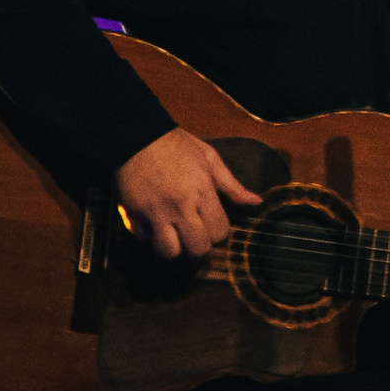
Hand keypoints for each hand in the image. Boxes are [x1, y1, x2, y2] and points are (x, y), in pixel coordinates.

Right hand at [114, 126, 260, 260]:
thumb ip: (232, 186)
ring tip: (175, 236)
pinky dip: (150, 238)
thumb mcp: (209, 159)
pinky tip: (155, 224)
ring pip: (168, 253)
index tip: (213, 225)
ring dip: (174, 248)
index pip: (219, 233)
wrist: (135, 137)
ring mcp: (154, 215)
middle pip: (197, 250)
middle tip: (196, 239)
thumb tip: (256, 203)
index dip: (219, 233)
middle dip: (200, 249)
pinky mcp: (132, 217)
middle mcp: (179, 208)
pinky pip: (144, 241)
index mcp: (201, 192)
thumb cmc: (176, 146)